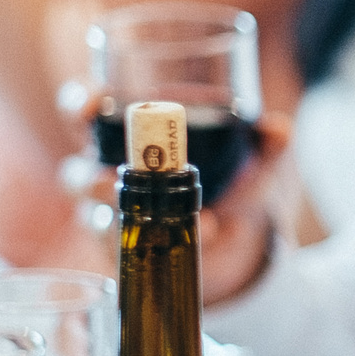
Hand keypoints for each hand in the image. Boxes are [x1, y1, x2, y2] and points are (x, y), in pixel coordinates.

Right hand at [62, 97, 291, 304]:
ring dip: (126, 216)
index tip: (93, 103)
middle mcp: (110, 176)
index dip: (81, 104)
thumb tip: (279, 127)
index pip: (86, 113)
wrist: (238, 242)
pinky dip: (164, 239)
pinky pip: (131, 249)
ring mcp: (114, 219)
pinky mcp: (130, 252)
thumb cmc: (230, 186)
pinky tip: (207, 231)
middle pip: (74, 172)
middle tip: (111, 179)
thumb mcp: (254, 162)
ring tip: (167, 211)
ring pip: (94, 218)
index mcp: (131, 139)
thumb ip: (268, 142)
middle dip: (86, 176)